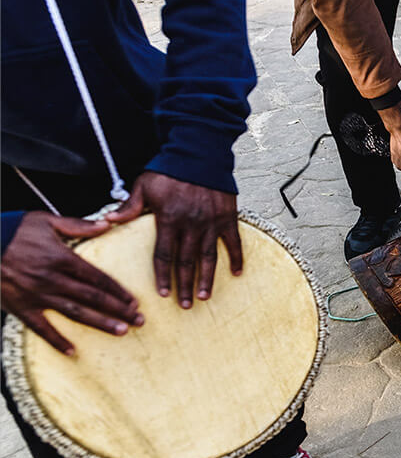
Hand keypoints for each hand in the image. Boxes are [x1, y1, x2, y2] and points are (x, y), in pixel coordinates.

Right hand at [0, 212, 142, 354]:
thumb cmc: (11, 229)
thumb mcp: (45, 221)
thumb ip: (78, 225)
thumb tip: (107, 224)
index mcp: (62, 258)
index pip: (98, 278)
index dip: (118, 291)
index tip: (135, 302)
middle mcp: (52, 279)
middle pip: (93, 298)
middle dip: (119, 310)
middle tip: (139, 321)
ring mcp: (36, 295)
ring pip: (75, 313)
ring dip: (100, 323)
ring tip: (121, 331)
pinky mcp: (20, 307)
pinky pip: (41, 327)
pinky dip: (56, 340)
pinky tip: (72, 351)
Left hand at [106, 171, 242, 307]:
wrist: (200, 152)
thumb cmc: (169, 169)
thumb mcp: (143, 184)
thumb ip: (129, 206)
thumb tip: (108, 220)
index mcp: (168, 219)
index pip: (164, 254)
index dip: (163, 276)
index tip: (163, 294)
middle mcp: (191, 224)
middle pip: (186, 262)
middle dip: (184, 285)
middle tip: (184, 305)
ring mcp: (211, 222)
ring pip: (208, 257)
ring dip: (206, 279)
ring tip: (204, 296)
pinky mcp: (228, 217)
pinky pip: (233, 242)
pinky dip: (236, 258)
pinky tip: (237, 273)